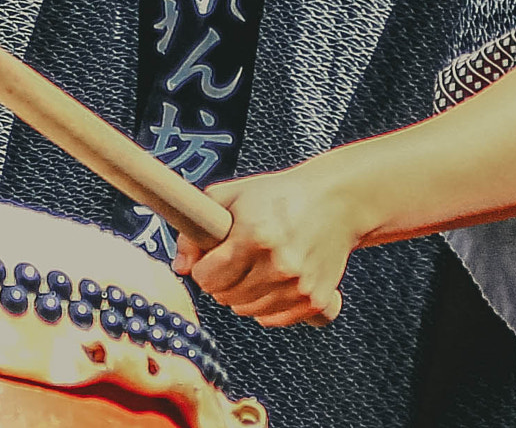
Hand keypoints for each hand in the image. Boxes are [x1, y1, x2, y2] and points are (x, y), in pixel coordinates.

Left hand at [173, 160, 371, 327]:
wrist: (335, 202)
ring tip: (252, 268)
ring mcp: (298, 285)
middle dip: (221, 281)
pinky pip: (273, 319)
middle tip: (232, 261)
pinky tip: (271, 281)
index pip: (207, 277)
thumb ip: (195, 229)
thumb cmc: (278, 196)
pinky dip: (266, 306)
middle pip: (225, 297)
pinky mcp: (315, 301)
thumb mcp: (229, 197)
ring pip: (247, 311)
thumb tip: (180, 267)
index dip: (203, 268)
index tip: (208, 259)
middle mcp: (278, 263)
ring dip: (242, 295)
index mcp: (254, 234)